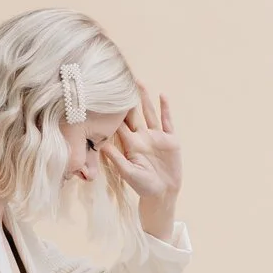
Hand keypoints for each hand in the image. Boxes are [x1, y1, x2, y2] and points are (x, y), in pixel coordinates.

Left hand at [100, 81, 181, 237]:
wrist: (162, 193)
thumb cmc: (143, 186)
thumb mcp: (128, 173)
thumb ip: (117, 159)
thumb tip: (102, 145)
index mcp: (130, 144)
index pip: (120, 124)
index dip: (113, 111)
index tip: (105, 96)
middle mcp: (142, 137)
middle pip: (134, 114)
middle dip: (128, 98)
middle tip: (120, 80)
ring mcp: (156, 137)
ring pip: (149, 113)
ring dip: (145, 98)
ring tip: (139, 81)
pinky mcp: (170, 139)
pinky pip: (167, 121)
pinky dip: (165, 109)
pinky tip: (163, 96)